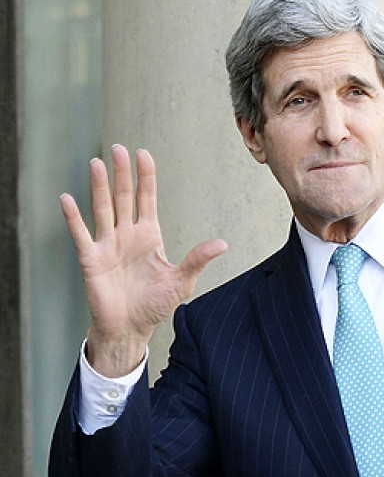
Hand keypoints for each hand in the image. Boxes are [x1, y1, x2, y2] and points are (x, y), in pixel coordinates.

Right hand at [61, 145, 227, 376]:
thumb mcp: (182, 281)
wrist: (131, 327)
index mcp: (149, 236)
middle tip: (119, 149)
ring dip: (100, 187)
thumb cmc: (154, 304)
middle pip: (123, 198)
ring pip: (103, 209)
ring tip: (98, 163)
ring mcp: (108, 245)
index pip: (147, 199)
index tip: (144, 155)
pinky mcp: (92, 259)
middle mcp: (127, 235)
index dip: (145, 178)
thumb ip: (197, 259)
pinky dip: (74, 217)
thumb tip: (222, 243)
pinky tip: (68, 199)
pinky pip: (81, 234)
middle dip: (122, 174)